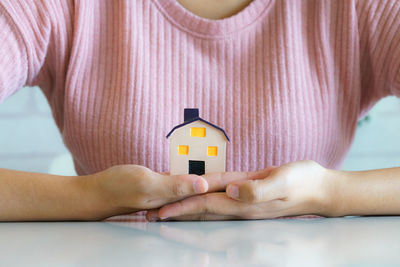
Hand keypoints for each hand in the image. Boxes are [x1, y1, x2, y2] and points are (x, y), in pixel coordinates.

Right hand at [86, 165, 255, 219]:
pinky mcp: (165, 188)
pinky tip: (211, 179)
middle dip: (233, 186)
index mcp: (177, 199)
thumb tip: (203, 186)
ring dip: (221, 185)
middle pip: (212, 191)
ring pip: (202, 189)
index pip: (212, 190)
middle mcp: (178, 199)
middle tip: (256, 179)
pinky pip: (189, 184)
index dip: (233, 185)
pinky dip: (202, 181)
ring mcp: (173, 195)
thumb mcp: (144, 183)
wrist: (95, 194)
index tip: (255, 179)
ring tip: (242, 181)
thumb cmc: (115, 187)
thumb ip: (174, 185)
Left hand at [147, 161, 330, 219]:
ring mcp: (243, 201)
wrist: (320, 188)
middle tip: (151, 217)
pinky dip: (204, 199)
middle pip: (201, 211)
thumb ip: (258, 189)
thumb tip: (232, 192)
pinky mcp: (247, 193)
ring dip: (186, 209)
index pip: (205, 206)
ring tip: (165, 212)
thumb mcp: (283, 182)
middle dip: (177, 213)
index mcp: (244, 203)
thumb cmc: (304, 182)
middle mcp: (239, 205)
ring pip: (208, 207)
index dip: (182, 208)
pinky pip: (220, 197)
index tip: (159, 213)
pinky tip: (196, 199)